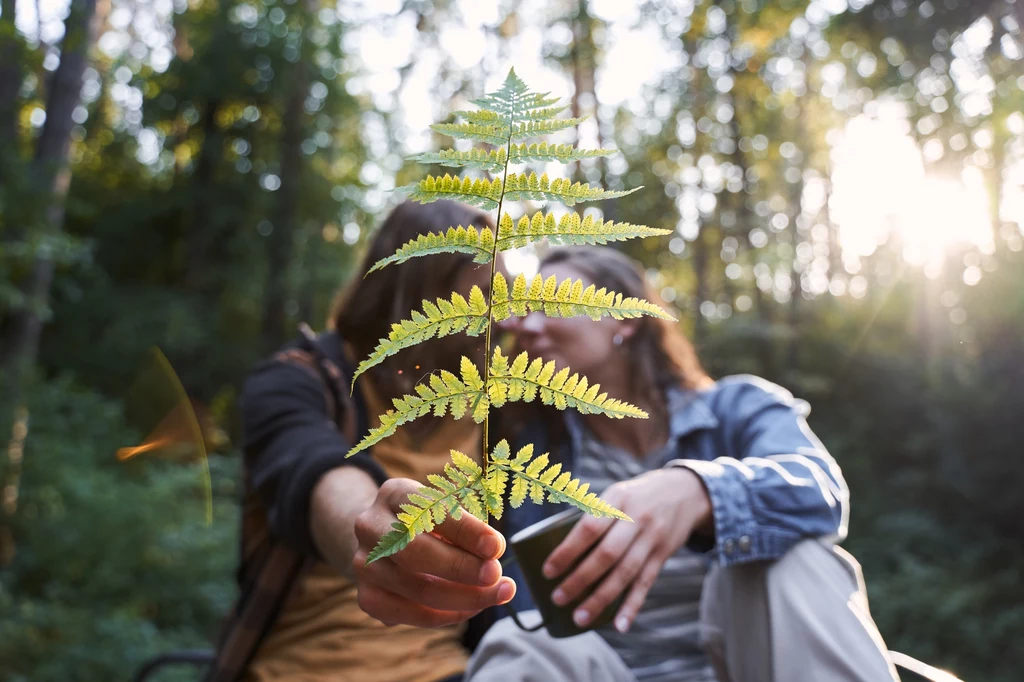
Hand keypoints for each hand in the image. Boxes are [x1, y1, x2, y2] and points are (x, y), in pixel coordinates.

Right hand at [351, 478, 516, 627]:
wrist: (383, 540)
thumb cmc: (428, 522)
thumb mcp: (445, 509)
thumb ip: (468, 526)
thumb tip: (493, 551)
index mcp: (394, 493)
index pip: (429, 509)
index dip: (464, 530)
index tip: (495, 546)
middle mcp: (370, 526)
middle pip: (416, 552)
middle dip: (462, 567)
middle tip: (496, 575)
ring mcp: (364, 563)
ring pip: (419, 590)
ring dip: (465, 597)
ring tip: (496, 594)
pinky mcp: (367, 596)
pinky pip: (413, 615)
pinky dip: (448, 615)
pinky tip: (472, 607)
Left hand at [542, 467, 711, 632]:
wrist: (685, 491)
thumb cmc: (637, 496)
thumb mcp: (616, 493)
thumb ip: (593, 515)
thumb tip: (556, 544)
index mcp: (617, 499)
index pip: (589, 527)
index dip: (567, 551)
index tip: (548, 571)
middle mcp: (636, 519)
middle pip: (607, 554)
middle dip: (580, 579)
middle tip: (558, 598)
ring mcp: (652, 539)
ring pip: (625, 573)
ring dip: (601, 599)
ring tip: (579, 617)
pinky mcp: (663, 556)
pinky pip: (646, 583)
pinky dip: (632, 606)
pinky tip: (619, 624)